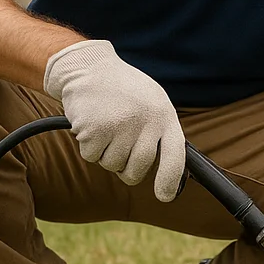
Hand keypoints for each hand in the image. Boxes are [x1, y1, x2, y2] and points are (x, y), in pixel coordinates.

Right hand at [43, 39, 184, 201]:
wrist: (89, 67)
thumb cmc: (123, 89)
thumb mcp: (152, 102)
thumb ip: (160, 132)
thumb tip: (172, 171)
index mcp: (164, 115)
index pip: (175, 156)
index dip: (170, 180)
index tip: (164, 196)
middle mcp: (146, 122)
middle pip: (137, 170)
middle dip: (125, 168)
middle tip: (118, 145)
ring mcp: (121, 126)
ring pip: (112, 165)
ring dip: (104, 153)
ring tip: (105, 125)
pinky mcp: (95, 129)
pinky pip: (91, 156)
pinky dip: (88, 146)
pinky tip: (91, 122)